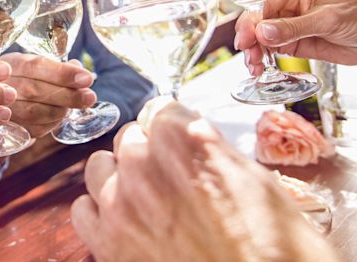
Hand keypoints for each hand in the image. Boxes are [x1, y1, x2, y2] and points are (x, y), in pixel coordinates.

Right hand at [0, 52, 96, 137]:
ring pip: (39, 112)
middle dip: (68, 95)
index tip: (86, 78)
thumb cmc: (22, 75)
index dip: (63, 74)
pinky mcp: (14, 129)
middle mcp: (6, 86)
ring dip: (63, 108)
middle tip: (90, 96)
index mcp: (13, 64)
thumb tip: (79, 69)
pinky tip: (62, 112)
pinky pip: (39, 127)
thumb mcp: (35, 62)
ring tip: (79, 102)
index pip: (37, 67)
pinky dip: (55, 120)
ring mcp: (7, 109)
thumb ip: (57, 66)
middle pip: (38, 92)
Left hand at [71, 98, 336, 261]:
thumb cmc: (273, 246)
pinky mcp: (108, 243)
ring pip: (99, 167)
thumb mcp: (256, 179)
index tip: (181, 140)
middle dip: (148, 152)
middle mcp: (143, 165)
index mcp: (181, 140)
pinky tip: (123, 220)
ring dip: (119, 176)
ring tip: (145, 197)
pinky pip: (83, 211)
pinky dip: (99, 211)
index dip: (174, 127)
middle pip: (130, 137)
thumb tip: (192, 132)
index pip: (160, 110)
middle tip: (172, 177)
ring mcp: (120, 205)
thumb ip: (211, 148)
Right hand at [234, 0, 356, 75]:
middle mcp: (285, 2)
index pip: (263, 2)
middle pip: (256, 19)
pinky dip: (261, 58)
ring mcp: (286, 23)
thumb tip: (263, 32)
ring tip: (254, 66)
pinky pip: (268, 48)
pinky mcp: (290, 41)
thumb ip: (294, 27)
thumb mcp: (328, 20)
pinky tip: (259, 67)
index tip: (247, 40)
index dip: (252, 22)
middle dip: (249, 38)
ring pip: (258, 35)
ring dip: (252, 51)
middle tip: (249, 57)